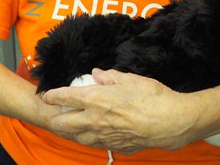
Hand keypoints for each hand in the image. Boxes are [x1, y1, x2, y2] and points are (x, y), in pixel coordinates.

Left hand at [40, 68, 199, 153]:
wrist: (172, 123)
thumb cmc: (153, 97)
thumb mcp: (131, 79)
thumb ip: (110, 76)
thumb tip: (97, 73)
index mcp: (98, 99)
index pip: (66, 98)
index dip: (53, 96)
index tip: (47, 95)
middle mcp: (96, 120)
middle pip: (65, 123)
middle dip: (55, 119)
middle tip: (53, 114)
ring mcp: (105, 136)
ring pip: (78, 137)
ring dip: (70, 131)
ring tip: (68, 126)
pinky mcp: (116, 146)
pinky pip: (95, 143)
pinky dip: (88, 138)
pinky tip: (90, 135)